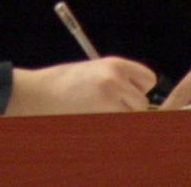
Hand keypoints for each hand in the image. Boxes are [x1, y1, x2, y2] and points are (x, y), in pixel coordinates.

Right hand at [5, 57, 154, 115]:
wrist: (41, 92)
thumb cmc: (64, 83)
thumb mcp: (95, 71)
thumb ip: (118, 79)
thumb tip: (138, 97)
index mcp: (116, 64)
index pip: (149, 79)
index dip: (139, 90)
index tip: (127, 95)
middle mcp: (117, 76)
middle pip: (143, 101)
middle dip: (130, 108)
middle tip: (108, 107)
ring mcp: (111, 93)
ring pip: (133, 115)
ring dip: (121, 118)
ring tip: (98, 112)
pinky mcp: (104, 110)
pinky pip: (119, 124)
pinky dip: (111, 126)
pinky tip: (93, 117)